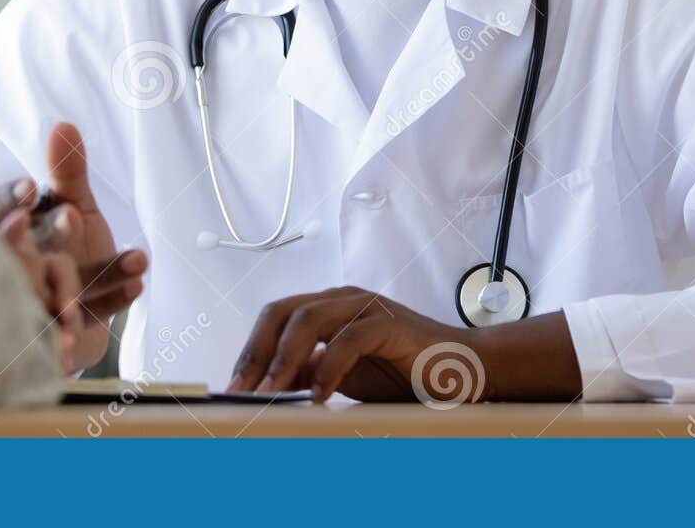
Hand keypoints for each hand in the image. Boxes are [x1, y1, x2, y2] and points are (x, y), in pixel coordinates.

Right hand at [0, 122, 147, 371]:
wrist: (81, 309)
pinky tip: (138, 282)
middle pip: (22, 258)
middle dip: (47, 238)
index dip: (10, 203)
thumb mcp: (72, 205)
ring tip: (121, 260)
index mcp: (11, 234)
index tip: (28, 189)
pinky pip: (89, 315)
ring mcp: (38, 305)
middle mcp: (17, 271)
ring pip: (51, 294)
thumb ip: (68, 172)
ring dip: (77, 283)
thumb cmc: (69, 247)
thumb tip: (64, 125)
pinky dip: (111, 299)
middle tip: (70, 218)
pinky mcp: (67, 330)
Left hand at [227, 287, 582, 403]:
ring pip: (308, 318)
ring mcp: (366, 307)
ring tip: (270, 394)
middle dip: (256, 351)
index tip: (232, 388)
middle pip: (281, 311)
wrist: (462, 370)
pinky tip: (320, 394)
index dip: (249, 351)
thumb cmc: (403, 373)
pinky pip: (349, 339)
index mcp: (327, 308)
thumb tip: (266, 387)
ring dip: (283, 359)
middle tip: (242, 390)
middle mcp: (342, 300)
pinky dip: (329, 367)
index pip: (274, 318)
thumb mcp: (344, 376)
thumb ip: (309, 373)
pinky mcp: (390, 322)